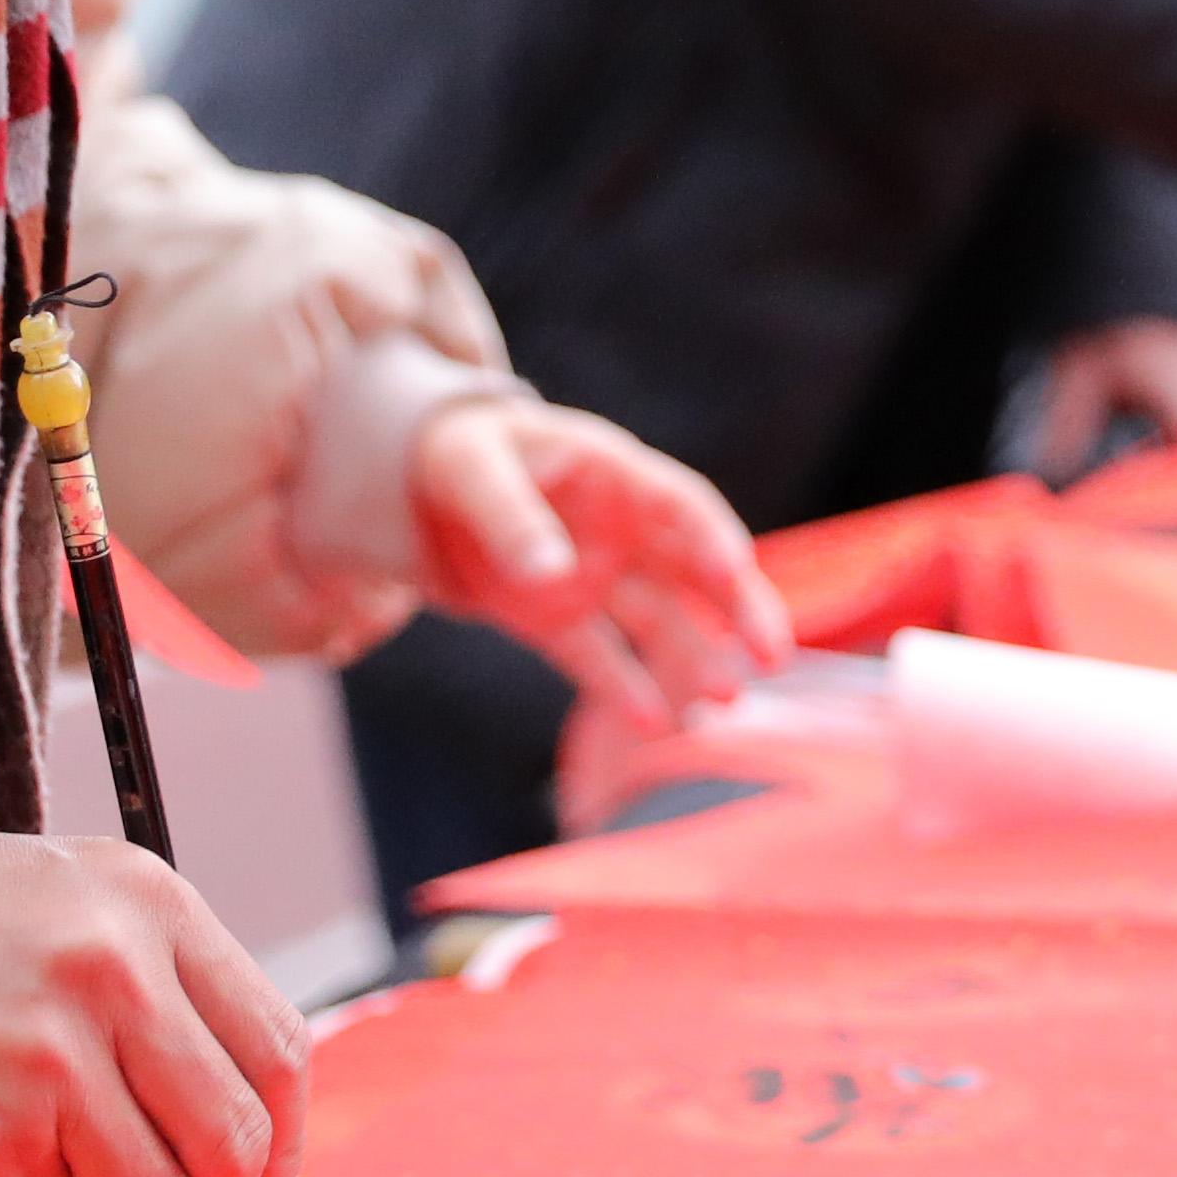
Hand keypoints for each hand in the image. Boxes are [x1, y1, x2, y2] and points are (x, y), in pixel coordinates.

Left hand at [408, 395, 790, 726]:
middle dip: (738, 609)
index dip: (713, 536)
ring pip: (657, 621)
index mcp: (610, 474)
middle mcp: (616, 530)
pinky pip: (598, 657)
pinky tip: (652, 723)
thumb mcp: (468, 468)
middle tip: (774, 655)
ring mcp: (591, 578)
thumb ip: (508, 515)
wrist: (403, 487)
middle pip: (693, 570)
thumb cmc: (450, 453)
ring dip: (693, 658)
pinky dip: (622, 688)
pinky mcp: (555, 619)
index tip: (736, 572)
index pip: (680, 504)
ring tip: (724, 702)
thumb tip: (552, 574)